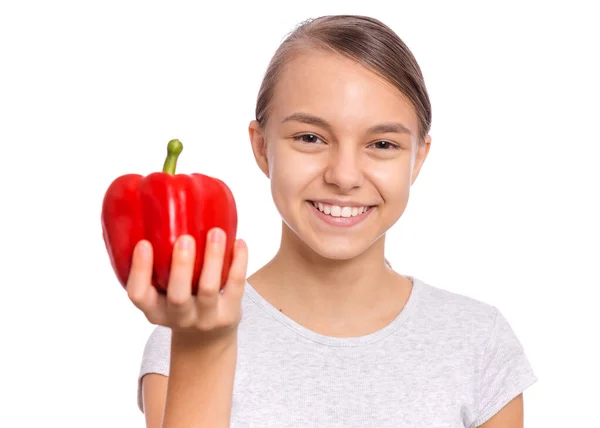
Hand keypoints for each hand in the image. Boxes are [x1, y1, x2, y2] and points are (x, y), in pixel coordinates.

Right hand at [126, 228, 247, 340]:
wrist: (207, 338)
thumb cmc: (180, 301)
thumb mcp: (162, 293)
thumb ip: (155, 265)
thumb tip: (149, 212)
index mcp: (154, 310)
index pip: (139, 295)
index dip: (139, 271)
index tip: (143, 243)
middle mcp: (178, 317)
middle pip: (177, 295)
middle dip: (181, 266)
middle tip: (185, 238)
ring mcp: (206, 318)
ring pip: (209, 289)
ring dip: (213, 258)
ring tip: (216, 232)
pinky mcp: (230, 314)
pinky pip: (236, 286)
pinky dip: (239, 262)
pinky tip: (239, 242)